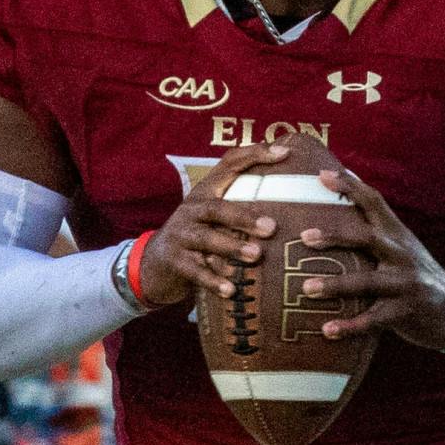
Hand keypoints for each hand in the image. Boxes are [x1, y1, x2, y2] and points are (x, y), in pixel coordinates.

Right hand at [138, 142, 288, 307]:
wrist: (154, 264)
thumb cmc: (198, 236)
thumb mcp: (214, 216)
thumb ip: (241, 205)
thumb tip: (290, 198)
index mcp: (206, 191)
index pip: (229, 164)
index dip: (255, 155)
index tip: (284, 153)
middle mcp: (192, 209)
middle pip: (217, 208)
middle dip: (244, 217)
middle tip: (271, 228)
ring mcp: (180, 234)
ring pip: (206, 239)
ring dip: (232, 248)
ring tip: (255, 257)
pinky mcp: (174, 260)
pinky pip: (195, 271)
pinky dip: (213, 280)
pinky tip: (231, 290)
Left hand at [296, 167, 444, 351]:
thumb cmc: (415, 273)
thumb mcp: (401, 246)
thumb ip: (375, 229)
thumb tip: (339, 203)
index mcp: (397, 234)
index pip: (373, 202)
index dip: (349, 186)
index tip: (321, 175)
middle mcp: (401, 254)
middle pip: (367, 238)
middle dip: (335, 236)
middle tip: (304, 236)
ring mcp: (404, 284)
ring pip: (367, 282)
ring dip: (336, 285)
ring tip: (306, 288)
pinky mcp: (404, 313)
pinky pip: (372, 321)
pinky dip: (349, 326)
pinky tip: (327, 331)